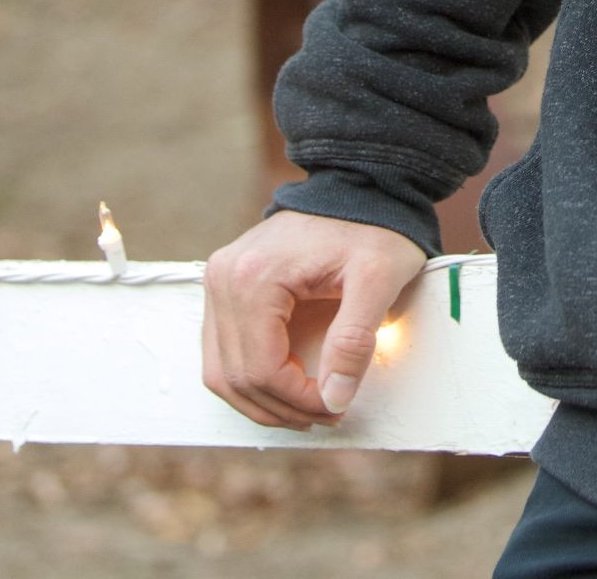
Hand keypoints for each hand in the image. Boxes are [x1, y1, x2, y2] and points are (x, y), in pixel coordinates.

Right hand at [200, 207, 429, 428]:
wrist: (359, 183)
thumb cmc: (374, 227)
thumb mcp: (378, 280)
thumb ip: (354, 341)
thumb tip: (333, 399)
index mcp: (253, 279)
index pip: (261, 370)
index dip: (298, 400)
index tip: (336, 406)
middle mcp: (222, 280)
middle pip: (236, 377)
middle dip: (281, 408)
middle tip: (326, 414)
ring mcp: (218, 282)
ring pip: (221, 371)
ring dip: (261, 400)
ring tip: (306, 406)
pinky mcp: (225, 286)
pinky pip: (222, 350)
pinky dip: (250, 376)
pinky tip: (285, 383)